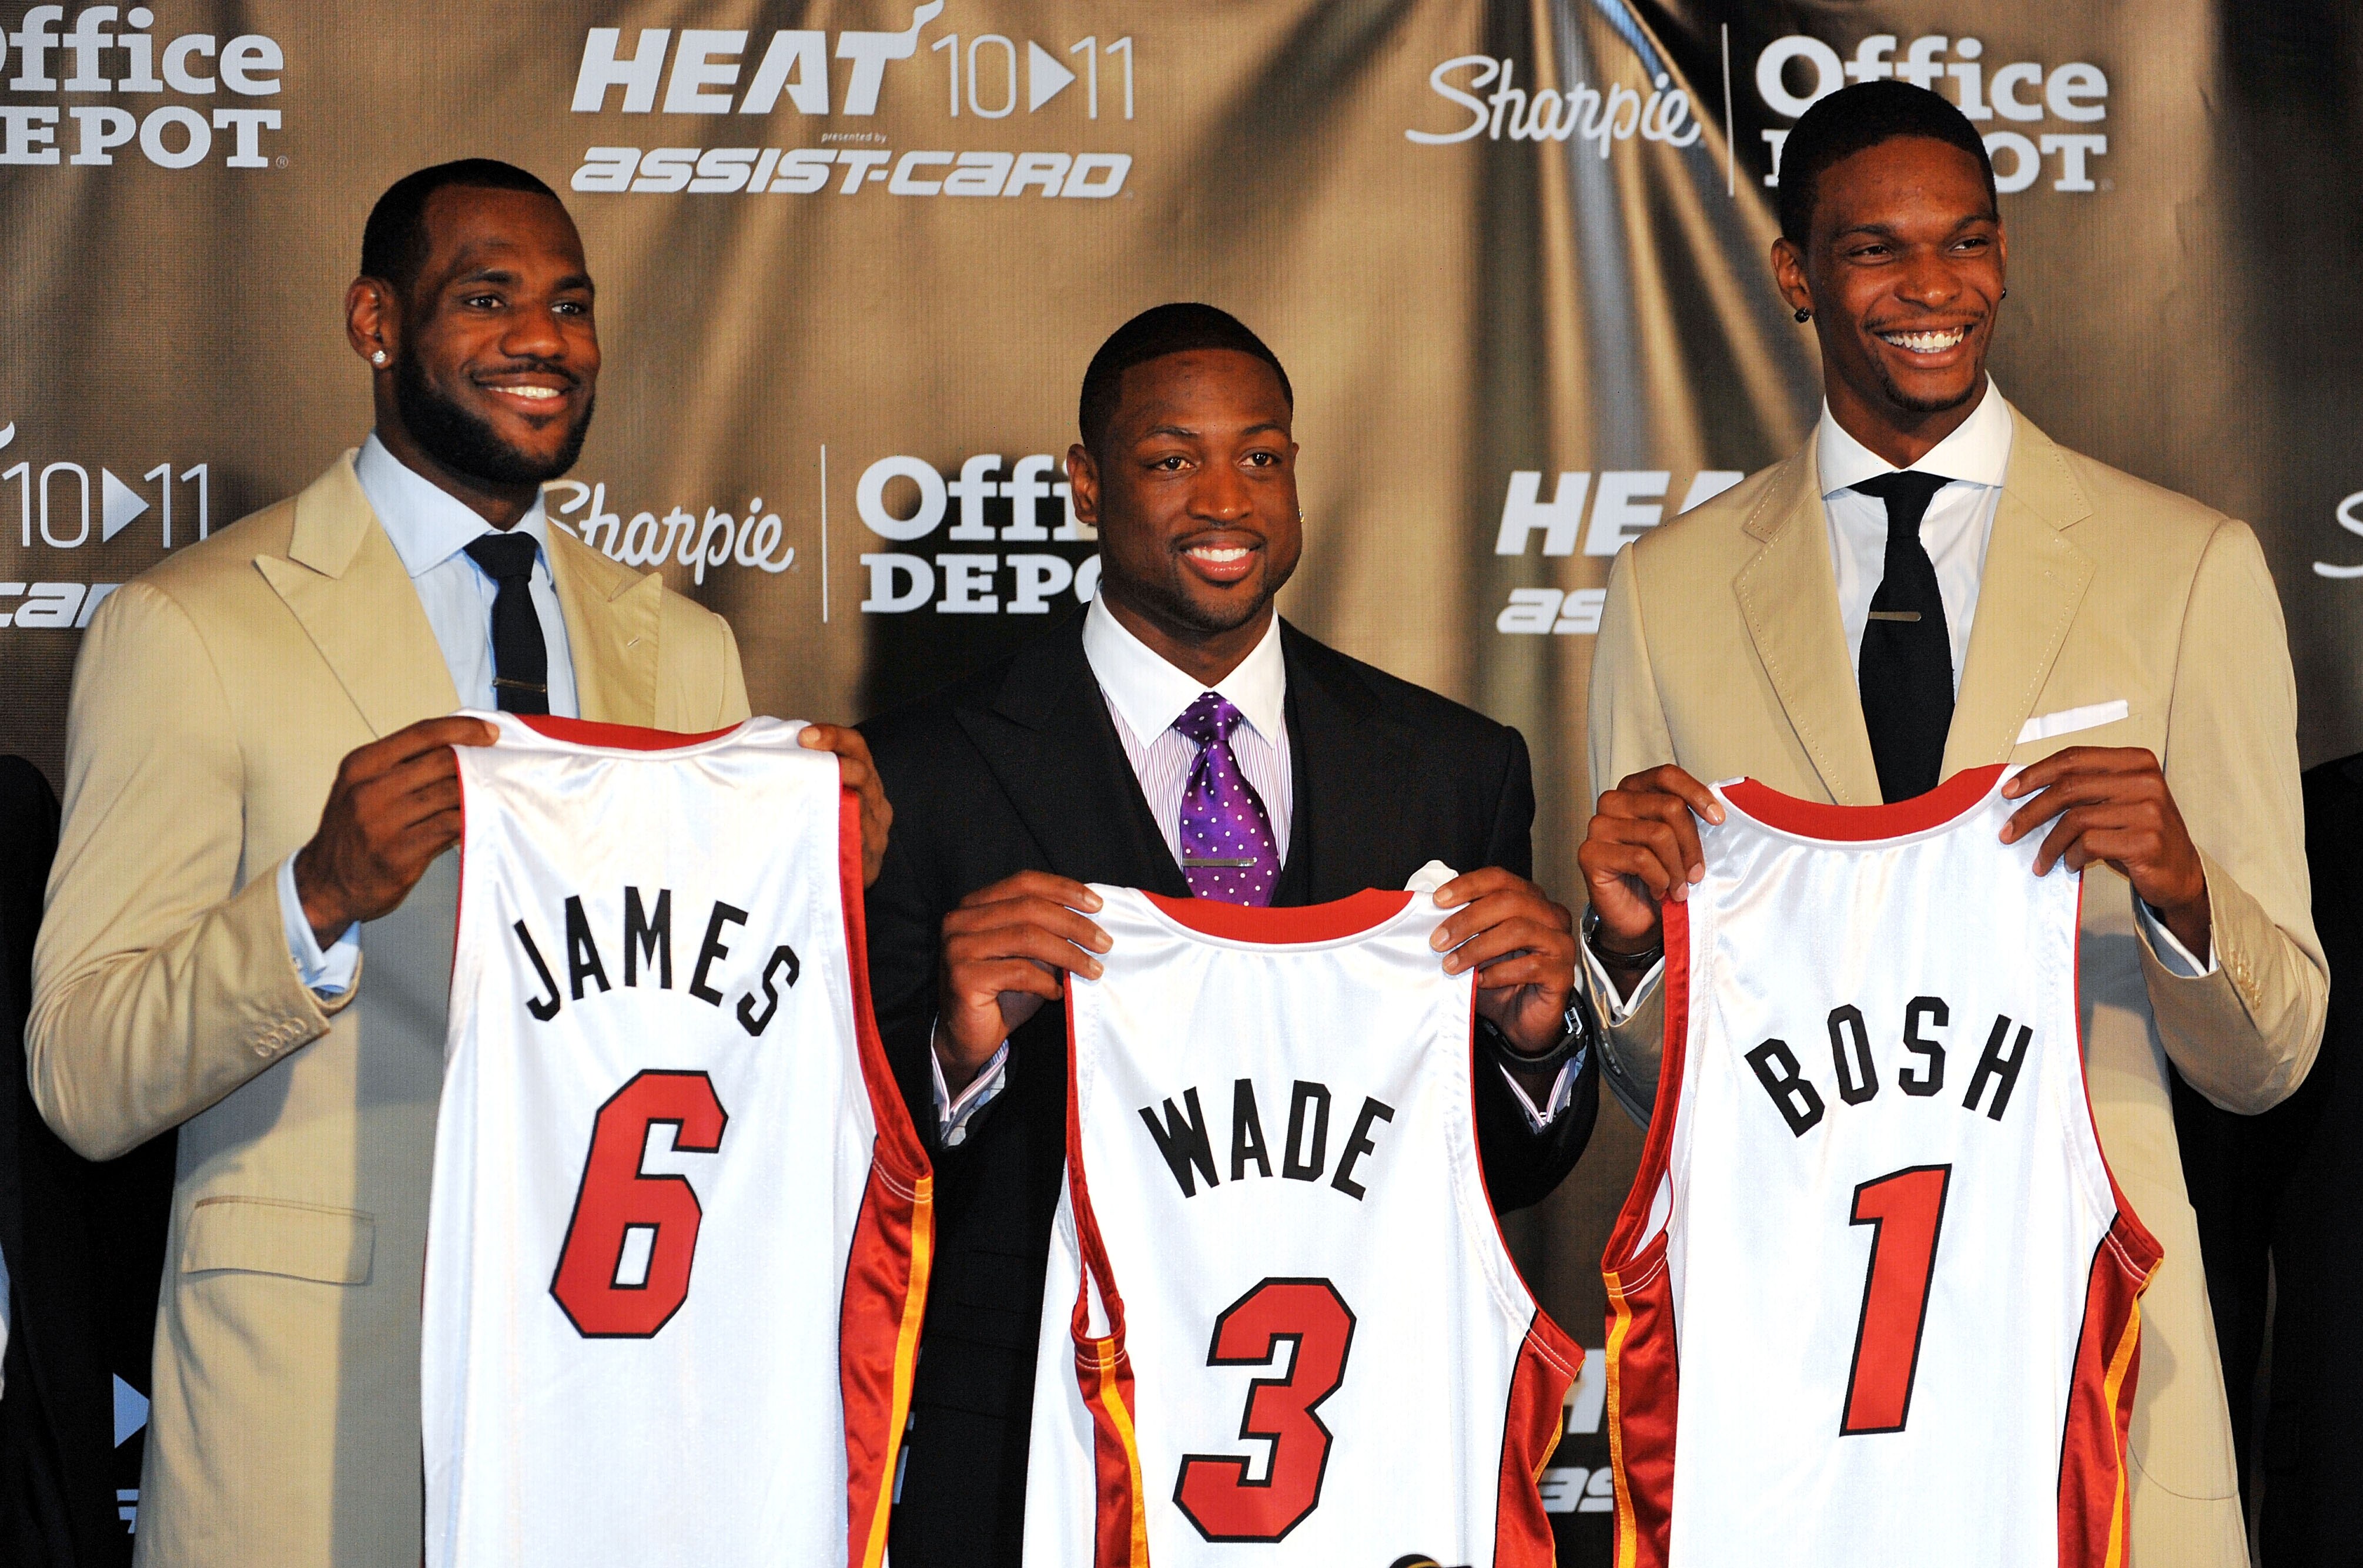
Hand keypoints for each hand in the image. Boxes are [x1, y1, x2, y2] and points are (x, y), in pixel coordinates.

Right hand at [292, 716, 497, 946]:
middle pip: (441, 762)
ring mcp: (383, 822)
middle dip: (477, 762)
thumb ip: (401, 766)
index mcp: (362, 764)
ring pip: (449, 794)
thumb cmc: (352, 832)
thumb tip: (459, 746)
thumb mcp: (362, 787)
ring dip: (479, 792)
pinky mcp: (399, 852)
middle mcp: (369, 790)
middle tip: (500, 767)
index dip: (463, 728)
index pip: (422, 733)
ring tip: (496, 793)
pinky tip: (480, 819)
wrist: (324, 884)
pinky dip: (470, 820)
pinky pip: (449, 827)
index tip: (490, 732)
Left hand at [798, 724, 892, 887]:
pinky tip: (819, 830)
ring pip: (861, 806)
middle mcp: (876, 801)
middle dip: (834, 761)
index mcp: (865, 779)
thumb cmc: (826, 830)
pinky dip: (840, 833)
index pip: (856, 747)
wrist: (840, 882)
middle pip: (862, 773)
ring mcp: (876, 831)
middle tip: (804, 754)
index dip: (834, 737)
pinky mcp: (871, 860)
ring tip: (806, 787)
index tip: (805, 736)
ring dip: (835, 795)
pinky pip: (857, 844)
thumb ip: (807, 774)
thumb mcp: (823, 795)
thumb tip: (767, 746)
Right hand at [936, 871, 1109, 1092]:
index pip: (1024, 882)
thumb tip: (1091, 917)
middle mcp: (959, 920)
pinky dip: (1046, 982)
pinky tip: (1058, 993)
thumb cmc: (1002, 992)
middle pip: (1029, 908)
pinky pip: (1019, 972)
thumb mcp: (1028, 954)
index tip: (1097, 905)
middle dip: (1074, 924)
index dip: (1063, 889)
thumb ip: (1047, 930)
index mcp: (974, 904)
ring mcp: (957, 948)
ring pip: (1027, 938)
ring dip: (1068, 954)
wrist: (968, 1036)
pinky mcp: (963, 978)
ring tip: (1093, 970)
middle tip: (1104, 943)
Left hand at [1431, 868, 1577, 1055]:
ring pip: (1519, 930)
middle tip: (1438, 941)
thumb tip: (1427, 908)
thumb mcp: (1473, 945)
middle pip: (1509, 901)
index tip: (1438, 900)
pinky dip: (1499, 972)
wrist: (1518, 1021)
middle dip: (1467, 919)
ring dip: (1478, 948)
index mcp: (1530, 900)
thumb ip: (1461, 924)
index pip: (1500, 879)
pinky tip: (1480, 981)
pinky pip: (1531, 966)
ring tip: (1451, 965)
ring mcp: (1561, 943)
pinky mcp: (1563, 973)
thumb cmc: (1496, 978)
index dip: (1468, 886)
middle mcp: (1550, 916)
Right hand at [1576, 765, 1723, 966]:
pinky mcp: (1590, 853)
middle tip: (1696, 873)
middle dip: (1692, 845)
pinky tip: (1658, 889)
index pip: (1666, 775)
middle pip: (1669, 806)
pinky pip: (1640, 859)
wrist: (1635, 917)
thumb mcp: (1679, 842)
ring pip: (1658, 834)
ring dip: (1677, 868)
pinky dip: (1659, 879)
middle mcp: (1612, 802)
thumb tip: (1717, 812)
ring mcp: (1598, 826)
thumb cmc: (1657, 876)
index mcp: (1633, 790)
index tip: (1718, 819)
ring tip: (1679, 887)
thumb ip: (1689, 820)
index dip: (1696, 793)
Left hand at [2000, 746, 2209, 956]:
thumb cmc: (2138, 834)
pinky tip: (2070, 865)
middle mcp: (2145, 780)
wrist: (2180, 872)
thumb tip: (2025, 789)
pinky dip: (2071, 856)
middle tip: (2008, 832)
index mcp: (2136, 761)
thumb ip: (2085, 789)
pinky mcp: (2146, 840)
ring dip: (2049, 844)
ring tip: (2042, 861)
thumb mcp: (2116, 801)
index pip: (2074, 759)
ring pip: (2075, 819)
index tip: (2009, 792)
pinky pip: (2089, 844)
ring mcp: (2149, 810)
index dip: (2036, 773)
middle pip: (2068, 788)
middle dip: (2030, 812)